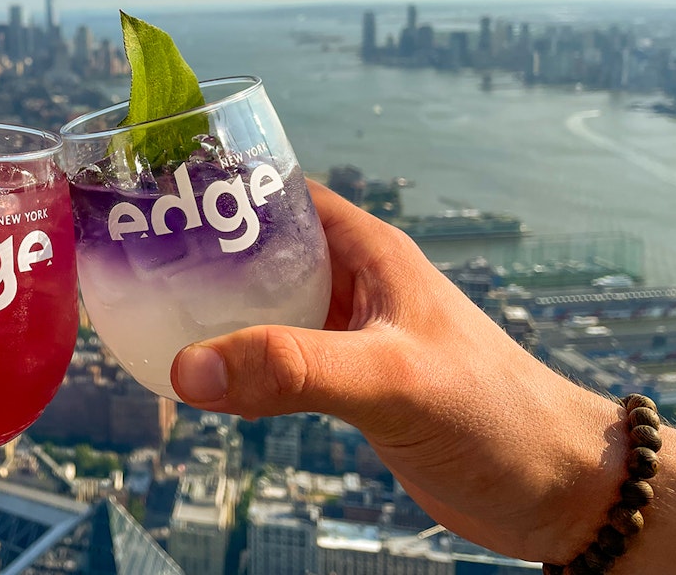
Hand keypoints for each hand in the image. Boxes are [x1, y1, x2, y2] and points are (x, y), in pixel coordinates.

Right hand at [171, 180, 626, 563]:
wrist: (549, 487)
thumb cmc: (498, 414)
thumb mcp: (391, 379)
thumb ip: (294, 370)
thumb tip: (190, 369)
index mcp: (365, 250)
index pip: (275, 194)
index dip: (213, 187)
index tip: (149, 195)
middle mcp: (349, 282)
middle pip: (253, 250)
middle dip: (193, 253)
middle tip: (125, 263)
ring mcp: (343, 332)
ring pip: (258, 307)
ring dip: (209, 312)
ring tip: (144, 315)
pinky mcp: (342, 382)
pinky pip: (271, 359)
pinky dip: (233, 363)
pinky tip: (200, 378)